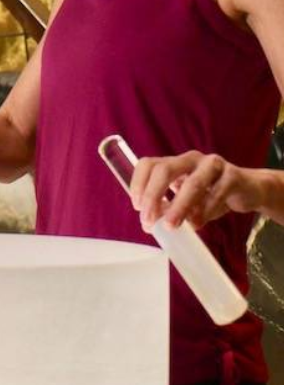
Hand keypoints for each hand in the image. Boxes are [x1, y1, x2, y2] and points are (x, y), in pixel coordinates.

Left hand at [129, 151, 265, 230]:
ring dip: (179, 206)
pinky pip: (217, 192)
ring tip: (172, 225)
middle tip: (149, 220)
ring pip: (192, 183)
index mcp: (174, 163)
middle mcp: (190, 159)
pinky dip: (205, 210)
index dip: (138, 183)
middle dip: (153, 196)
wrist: (248, 190)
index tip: (137, 207)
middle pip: (165, 169)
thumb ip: (168, 208)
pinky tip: (197, 223)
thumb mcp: (185, 201)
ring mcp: (212, 165)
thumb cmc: (211, 194)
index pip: (148, 164)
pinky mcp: (233, 175)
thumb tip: (150, 224)